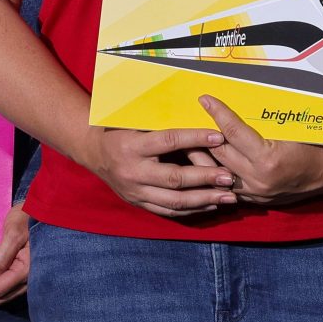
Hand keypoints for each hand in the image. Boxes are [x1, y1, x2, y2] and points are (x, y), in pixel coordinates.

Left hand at [0, 204, 31, 305]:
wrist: (44, 210)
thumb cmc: (28, 217)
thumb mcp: (13, 233)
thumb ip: (1, 256)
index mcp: (26, 269)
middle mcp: (30, 277)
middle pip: (1, 295)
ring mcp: (29, 276)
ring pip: (5, 292)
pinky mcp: (26, 271)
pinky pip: (9, 284)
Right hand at [77, 127, 236, 216]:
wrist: (93, 152)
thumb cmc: (119, 130)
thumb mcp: (134, 121)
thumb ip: (160, 121)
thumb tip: (196, 110)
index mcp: (132, 145)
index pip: (168, 141)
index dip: (195, 138)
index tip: (220, 137)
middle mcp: (133, 171)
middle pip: (174, 178)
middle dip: (205, 178)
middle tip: (229, 177)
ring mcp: (135, 191)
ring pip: (174, 201)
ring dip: (204, 200)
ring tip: (228, 197)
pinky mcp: (138, 203)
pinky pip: (168, 211)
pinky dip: (192, 210)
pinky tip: (211, 205)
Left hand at [199, 95, 322, 205]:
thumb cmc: (314, 147)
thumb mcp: (290, 131)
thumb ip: (261, 125)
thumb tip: (236, 109)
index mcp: (268, 158)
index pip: (233, 131)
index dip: (218, 113)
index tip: (205, 100)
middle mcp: (257, 178)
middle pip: (219, 153)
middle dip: (201, 136)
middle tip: (187, 120)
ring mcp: (254, 192)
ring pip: (216, 173)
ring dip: (201, 158)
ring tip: (187, 143)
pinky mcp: (253, 200)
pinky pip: (226, 186)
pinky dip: (214, 173)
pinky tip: (203, 164)